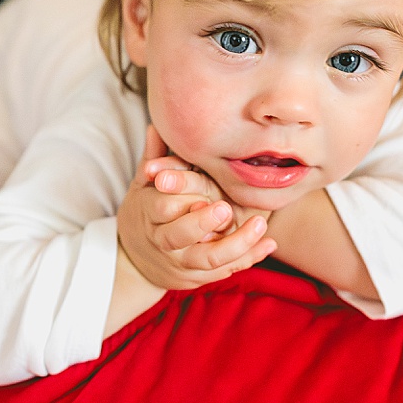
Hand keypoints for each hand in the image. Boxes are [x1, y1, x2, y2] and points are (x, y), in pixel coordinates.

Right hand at [117, 125, 274, 290]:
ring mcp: (180, 264)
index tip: (199, 190)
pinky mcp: (196, 278)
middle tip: (226, 209)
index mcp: (148, 217)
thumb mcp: (141, 188)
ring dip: (236, 245)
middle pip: (179, 237)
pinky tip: (268, 244)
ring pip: (207, 260)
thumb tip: (157, 124)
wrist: (134, 263)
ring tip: (260, 226)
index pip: (160, 208)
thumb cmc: (143, 216)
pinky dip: (248, 259)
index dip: (177, 199)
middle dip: (201, 224)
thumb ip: (154, 159)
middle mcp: (162, 243)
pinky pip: (225, 272)